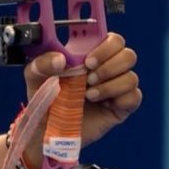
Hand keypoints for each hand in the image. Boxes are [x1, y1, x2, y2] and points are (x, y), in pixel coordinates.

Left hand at [24, 32, 141, 146]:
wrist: (46, 129)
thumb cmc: (44, 98)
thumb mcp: (34, 77)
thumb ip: (41, 63)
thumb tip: (60, 59)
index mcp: (88, 56)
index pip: (112, 39)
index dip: (106, 45)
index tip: (88, 59)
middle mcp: (106, 69)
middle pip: (128, 54)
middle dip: (109, 65)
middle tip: (88, 77)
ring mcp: (115, 88)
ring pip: (132, 76)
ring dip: (110, 84)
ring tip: (88, 94)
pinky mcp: (121, 107)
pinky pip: (134, 97)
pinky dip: (118, 98)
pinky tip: (100, 103)